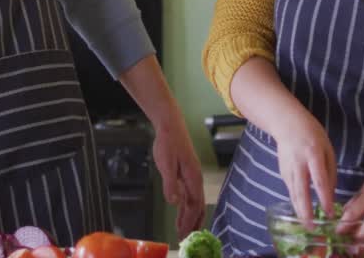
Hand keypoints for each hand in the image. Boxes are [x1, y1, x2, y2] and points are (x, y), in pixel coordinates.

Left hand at [150, 116, 204, 238]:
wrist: (170, 125)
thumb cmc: (169, 143)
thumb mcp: (166, 163)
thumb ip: (170, 183)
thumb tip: (175, 202)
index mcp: (193, 178)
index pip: (193, 205)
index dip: (189, 221)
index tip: (185, 235)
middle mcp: (195, 179)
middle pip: (197, 206)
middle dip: (193, 223)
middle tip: (186, 239)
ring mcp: (191, 177)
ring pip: (193, 202)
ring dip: (189, 217)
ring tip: (183, 232)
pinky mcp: (185, 174)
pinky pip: (188, 195)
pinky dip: (185, 207)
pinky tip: (180, 213)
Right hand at [272, 113, 336, 228]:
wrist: (286, 123)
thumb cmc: (312, 134)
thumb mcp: (327, 148)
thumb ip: (330, 170)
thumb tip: (330, 194)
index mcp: (313, 155)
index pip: (319, 180)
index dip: (324, 198)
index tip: (330, 213)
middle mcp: (298, 163)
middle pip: (301, 191)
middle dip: (306, 211)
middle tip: (312, 228)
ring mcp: (287, 168)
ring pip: (293, 193)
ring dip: (299, 210)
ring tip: (307, 225)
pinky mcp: (282, 171)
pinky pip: (290, 189)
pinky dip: (296, 201)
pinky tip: (301, 211)